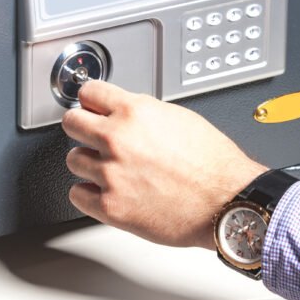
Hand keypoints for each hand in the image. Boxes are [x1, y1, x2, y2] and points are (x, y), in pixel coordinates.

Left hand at [62, 80, 265, 248]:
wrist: (228, 202)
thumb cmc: (213, 164)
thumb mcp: (178, 118)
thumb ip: (142, 113)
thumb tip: (122, 112)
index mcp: (134, 112)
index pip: (88, 93)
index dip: (91, 102)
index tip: (91, 108)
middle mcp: (117, 139)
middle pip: (71, 122)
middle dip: (82, 128)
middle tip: (92, 137)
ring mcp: (110, 174)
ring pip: (73, 160)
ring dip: (88, 164)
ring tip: (110, 169)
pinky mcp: (110, 206)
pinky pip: (77, 194)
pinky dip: (89, 194)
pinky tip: (107, 191)